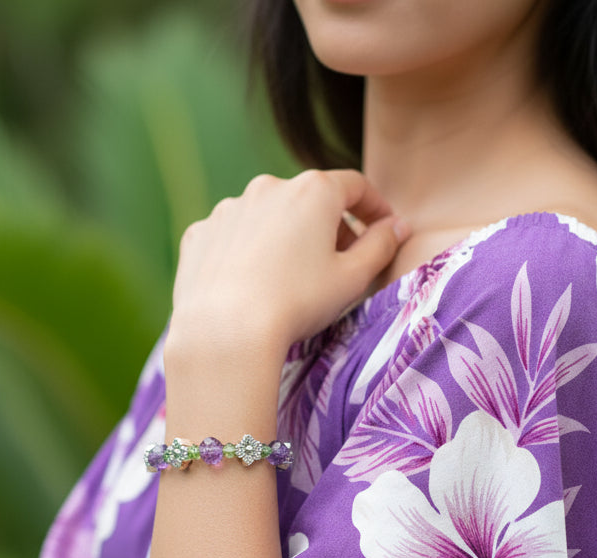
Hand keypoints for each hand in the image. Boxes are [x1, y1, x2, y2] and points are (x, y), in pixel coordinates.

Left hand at [168, 169, 409, 364]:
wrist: (225, 331)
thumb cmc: (297, 303)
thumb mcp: (352, 279)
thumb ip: (380, 247)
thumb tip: (396, 227)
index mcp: (313, 191)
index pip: (355, 187)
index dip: (374, 208)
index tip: (383, 229)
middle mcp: (268, 187)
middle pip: (309, 200)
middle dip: (329, 227)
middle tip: (339, 265)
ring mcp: (229, 208)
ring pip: (268, 218)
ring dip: (285, 239)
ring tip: (290, 280)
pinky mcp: (200, 234)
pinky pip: (232, 237)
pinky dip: (246, 253)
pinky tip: (250, 287)